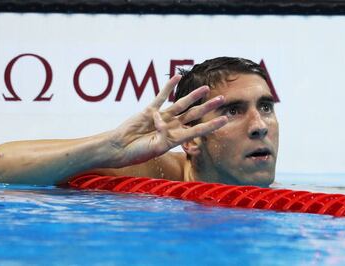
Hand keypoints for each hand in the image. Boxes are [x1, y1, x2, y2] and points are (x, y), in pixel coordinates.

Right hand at [110, 75, 226, 166]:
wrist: (119, 148)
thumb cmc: (137, 152)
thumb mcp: (154, 148)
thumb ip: (162, 136)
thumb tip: (163, 122)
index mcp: (175, 139)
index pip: (198, 130)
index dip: (212, 125)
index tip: (225, 119)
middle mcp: (171, 127)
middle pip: (193, 114)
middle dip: (208, 107)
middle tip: (221, 99)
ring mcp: (161, 117)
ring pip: (181, 104)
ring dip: (193, 95)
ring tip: (206, 88)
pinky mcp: (150, 110)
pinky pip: (161, 96)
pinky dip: (168, 87)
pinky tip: (176, 77)